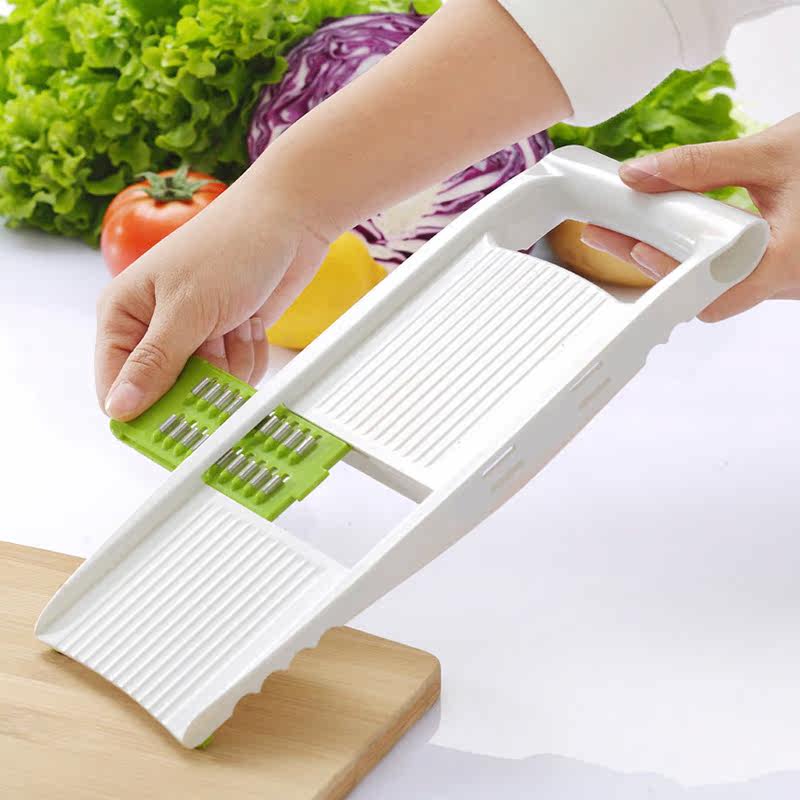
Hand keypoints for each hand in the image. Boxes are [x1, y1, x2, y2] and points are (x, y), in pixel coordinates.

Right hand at [95, 175, 331, 420]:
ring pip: (209, 386)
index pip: (117, 385)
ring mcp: (195, 333)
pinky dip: (251, 352)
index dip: (143, 410)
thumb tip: (119, 409)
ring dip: (233, 361)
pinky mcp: (228, 336)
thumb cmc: (230, 246)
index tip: (175, 425)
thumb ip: (153, 362)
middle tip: (220, 355)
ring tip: (238, 319)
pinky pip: (238, 372)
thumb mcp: (186, 309)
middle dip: (202, 380)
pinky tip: (252, 320)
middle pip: (168, 391)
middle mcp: (155, 327)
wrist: (290, 220)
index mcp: (125, 313)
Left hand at [580, 114, 799, 321]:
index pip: (712, 296)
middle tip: (610, 233)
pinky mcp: (782, 269)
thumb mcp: (773, 154)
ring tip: (629, 229)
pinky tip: (674, 230)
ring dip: (673, 257)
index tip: (634, 247)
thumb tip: (638, 175)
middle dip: (654, 262)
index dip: (669, 278)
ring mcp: (786, 280)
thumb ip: (702, 166)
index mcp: (786, 263)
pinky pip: (733, 270)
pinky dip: (701, 252)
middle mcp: (787, 283)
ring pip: (717, 281)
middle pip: (704, 289)